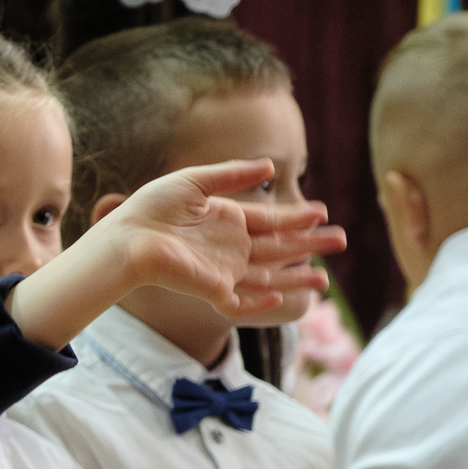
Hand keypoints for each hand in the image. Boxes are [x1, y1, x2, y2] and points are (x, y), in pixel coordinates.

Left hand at [101, 160, 343, 315]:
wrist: (127, 236)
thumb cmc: (152, 207)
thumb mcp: (195, 181)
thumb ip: (232, 175)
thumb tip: (270, 166)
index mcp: (226, 220)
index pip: (269, 221)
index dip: (296, 218)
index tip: (322, 213)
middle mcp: (229, 247)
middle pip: (277, 248)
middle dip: (309, 245)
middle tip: (341, 240)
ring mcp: (222, 271)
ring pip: (268, 277)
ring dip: (295, 278)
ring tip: (325, 279)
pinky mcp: (210, 290)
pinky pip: (240, 302)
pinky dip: (260, 302)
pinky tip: (281, 298)